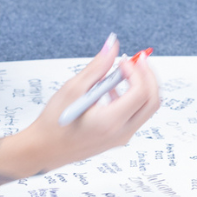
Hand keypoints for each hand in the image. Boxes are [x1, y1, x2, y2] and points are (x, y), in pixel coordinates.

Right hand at [3, 36, 160, 177]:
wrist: (43, 150)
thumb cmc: (53, 124)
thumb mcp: (73, 89)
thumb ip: (97, 66)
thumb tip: (112, 46)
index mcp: (110, 122)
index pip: (140, 92)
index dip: (137, 71)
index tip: (124, 60)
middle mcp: (121, 133)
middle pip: (152, 101)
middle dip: (149, 76)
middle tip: (138, 59)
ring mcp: (122, 138)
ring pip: (147, 109)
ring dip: (142, 86)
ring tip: (126, 70)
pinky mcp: (118, 138)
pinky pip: (136, 115)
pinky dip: (133, 98)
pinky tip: (114, 88)